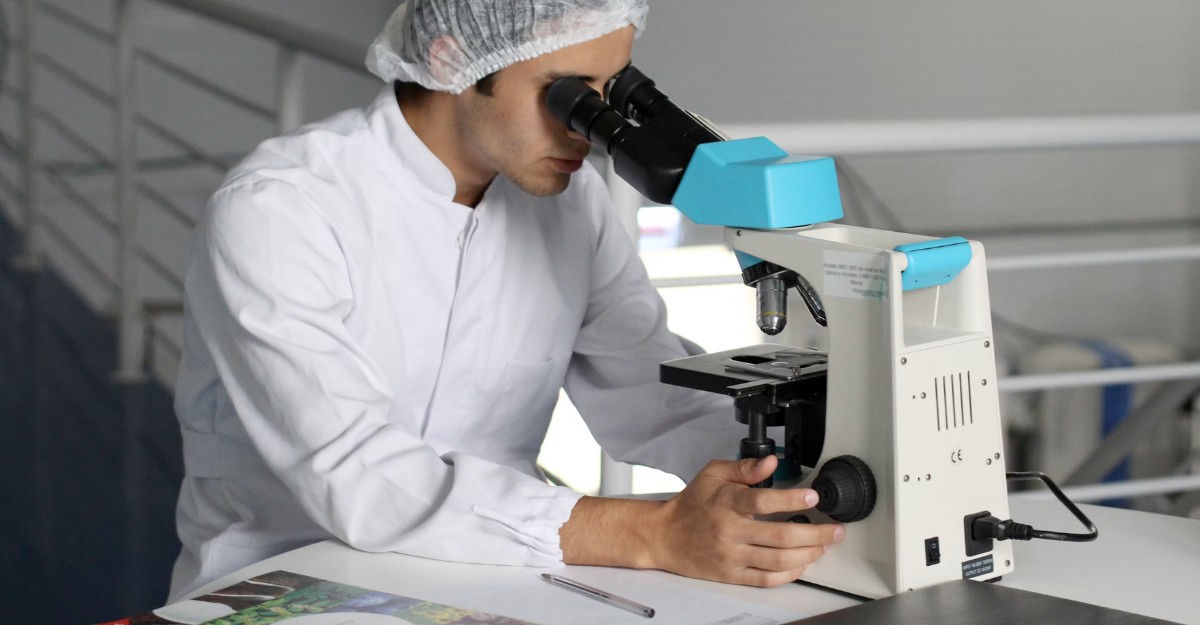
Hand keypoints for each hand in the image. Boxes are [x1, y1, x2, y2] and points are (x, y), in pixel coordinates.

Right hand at [647, 456, 844, 586]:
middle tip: (834, 530)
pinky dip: (789, 573)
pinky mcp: (731, 574)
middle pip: (780, 536)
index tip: (813, 496)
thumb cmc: (691, 504)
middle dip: (815, 534)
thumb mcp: (713, 474)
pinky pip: (766, 579)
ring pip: (778, 560)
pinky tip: (802, 564)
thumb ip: (744, 467)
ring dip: (808, 554)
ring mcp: (731, 555)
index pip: (763, 501)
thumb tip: (771, 462)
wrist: (664, 536)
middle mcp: (730, 530)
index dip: (791, 498)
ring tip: (823, 546)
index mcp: (726, 502)